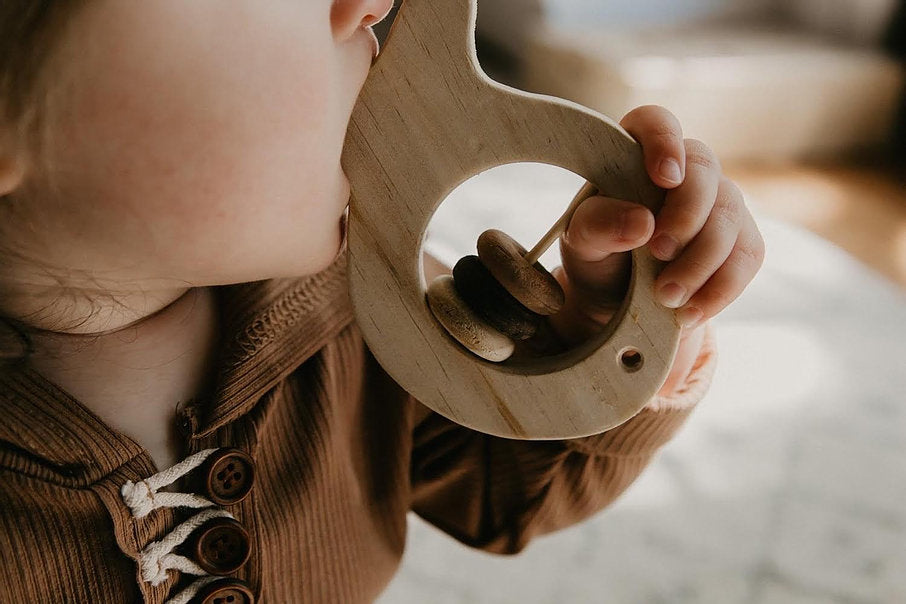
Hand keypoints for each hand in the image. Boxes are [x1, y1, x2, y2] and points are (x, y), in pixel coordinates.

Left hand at [546, 105, 763, 394]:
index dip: (664, 142)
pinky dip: (720, 288)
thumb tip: (642, 222)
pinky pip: (748, 257)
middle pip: (704, 171)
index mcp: (637, 154)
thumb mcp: (583, 242)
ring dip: (701, 262)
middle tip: (657, 254)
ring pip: (731, 217)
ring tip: (666, 296)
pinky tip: (690, 311)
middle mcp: (685, 169)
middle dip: (686, 216)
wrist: (619, 299)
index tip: (664, 178)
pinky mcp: (741, 240)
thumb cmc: (598, 253)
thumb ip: (600, 225)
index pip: (656, 122)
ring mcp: (719, 202)